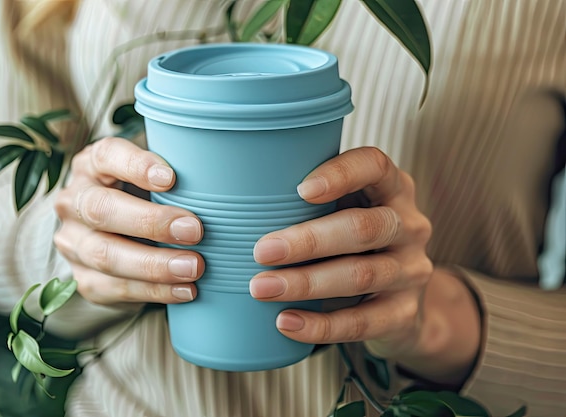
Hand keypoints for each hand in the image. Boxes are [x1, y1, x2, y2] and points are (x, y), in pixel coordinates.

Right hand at [53, 137, 204, 306]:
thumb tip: (225, 179)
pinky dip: (153, 291)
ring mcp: (74, 242)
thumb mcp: (154, 178)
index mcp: (92, 165)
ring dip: (153, 264)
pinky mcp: (83, 278)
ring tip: (193, 267)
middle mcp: (74, 201)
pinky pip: (114, 288)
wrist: (119, 237)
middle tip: (194, 230)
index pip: (107, 156)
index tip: (171, 178)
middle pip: (101, 209)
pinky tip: (184, 290)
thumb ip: (176, 176)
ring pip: (105, 254)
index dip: (137, 165)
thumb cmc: (146, 198)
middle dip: (150, 222)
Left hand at [249, 146, 432, 358]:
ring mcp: (410, 270)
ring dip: (307, 283)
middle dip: (308, 240)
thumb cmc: (354, 244)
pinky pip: (362, 322)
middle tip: (261, 252)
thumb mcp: (344, 212)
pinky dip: (321, 325)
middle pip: (363, 227)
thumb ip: (308, 201)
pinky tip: (286, 321)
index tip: (300, 190)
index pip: (374, 166)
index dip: (340, 174)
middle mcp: (408, 225)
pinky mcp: (404, 313)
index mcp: (391, 188)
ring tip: (262, 288)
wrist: (400, 303)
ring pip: (361, 275)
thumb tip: (230, 203)